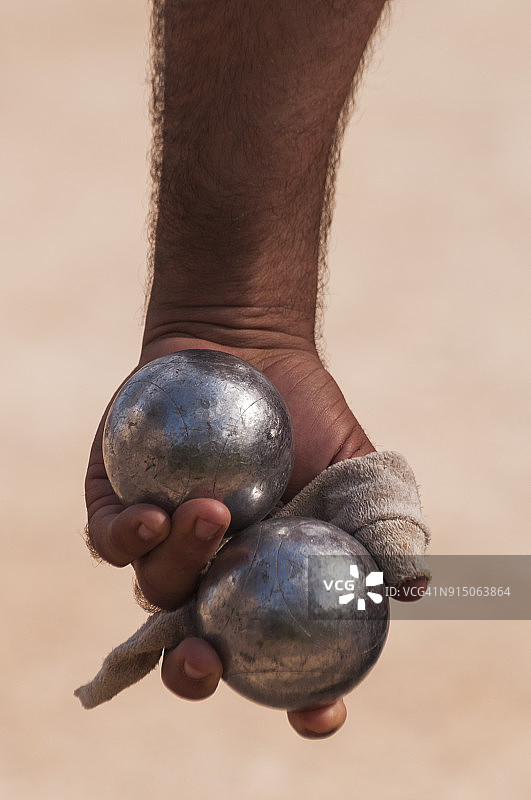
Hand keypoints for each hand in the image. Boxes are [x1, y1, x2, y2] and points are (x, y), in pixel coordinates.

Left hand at [85, 329, 425, 737]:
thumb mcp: (357, 464)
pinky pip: (111, 537)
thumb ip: (381, 524)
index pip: (282, 663)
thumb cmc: (308, 413)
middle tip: (207, 659)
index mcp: (266, 584)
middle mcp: (210, 577)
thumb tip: (410, 587)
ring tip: (211, 514)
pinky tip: (156, 512)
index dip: (301, 701)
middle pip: (193, 648)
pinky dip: (127, 536)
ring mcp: (160, 545)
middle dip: (194, 673)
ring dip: (178, 566)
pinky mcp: (116, 504)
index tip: (317, 712)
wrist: (247, 347)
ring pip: (155, 588)